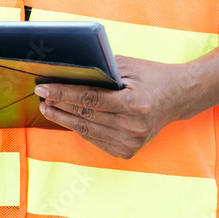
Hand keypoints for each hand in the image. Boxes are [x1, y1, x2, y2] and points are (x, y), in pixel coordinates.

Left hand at [34, 55, 189, 159]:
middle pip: (85, 116)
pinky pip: (96, 139)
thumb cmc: (150, 76)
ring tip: (48, 108)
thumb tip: (69, 71)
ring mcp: (131, 142)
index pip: (89, 99)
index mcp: (133, 104)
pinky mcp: (128, 151)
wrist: (177, 97)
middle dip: (59, 105)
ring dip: (64, 119)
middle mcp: (133, 127)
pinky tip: (67, 119)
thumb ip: (101, 69)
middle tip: (41, 97)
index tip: (43, 88)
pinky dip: (80, 129)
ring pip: (87, 130)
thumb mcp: (127, 66)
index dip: (63, 94)